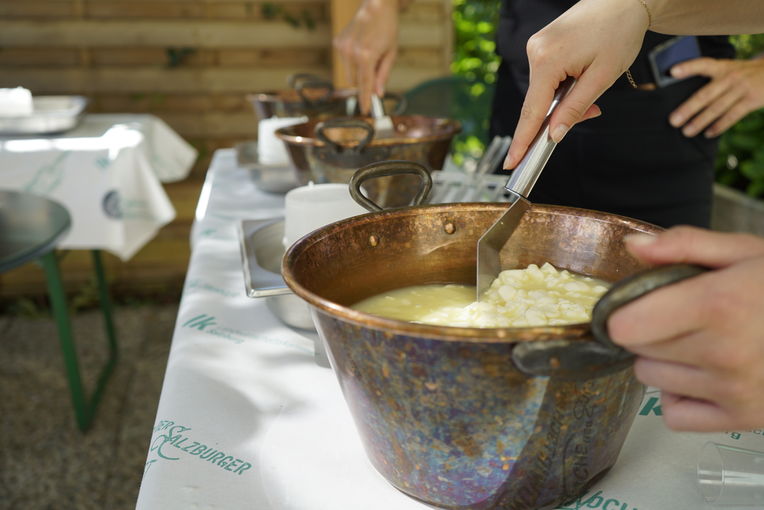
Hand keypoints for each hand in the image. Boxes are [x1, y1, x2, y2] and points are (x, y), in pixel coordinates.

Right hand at [333, 0, 399, 113]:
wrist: (376, 5)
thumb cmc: (387, 28)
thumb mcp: (391, 53)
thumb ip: (383, 75)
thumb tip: (378, 93)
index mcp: (366, 57)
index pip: (365, 85)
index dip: (366, 99)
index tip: (366, 111)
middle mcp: (351, 53)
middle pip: (355, 81)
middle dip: (364, 81)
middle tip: (375, 68)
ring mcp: (342, 47)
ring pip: (348, 73)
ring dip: (358, 71)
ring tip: (369, 53)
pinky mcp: (338, 42)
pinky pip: (344, 62)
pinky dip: (352, 60)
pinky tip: (361, 46)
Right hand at [503, 0, 647, 168]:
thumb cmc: (619, 32)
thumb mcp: (602, 77)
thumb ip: (575, 108)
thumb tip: (554, 135)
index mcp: (547, 61)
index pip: (531, 111)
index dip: (522, 141)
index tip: (511, 164)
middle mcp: (535, 52)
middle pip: (538, 101)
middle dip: (559, 115)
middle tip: (593, 111)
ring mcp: (537, 47)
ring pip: (544, 90)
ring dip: (565, 99)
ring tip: (594, 88)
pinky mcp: (543, 44)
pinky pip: (548, 76)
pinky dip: (563, 85)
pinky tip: (584, 78)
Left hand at [608, 226, 763, 430]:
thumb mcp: (745, 251)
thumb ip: (684, 245)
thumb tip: (633, 247)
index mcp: (719, 304)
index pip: (626, 326)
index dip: (624, 311)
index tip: (638, 302)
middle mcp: (725, 353)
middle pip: (638, 349)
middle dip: (650, 331)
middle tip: (684, 318)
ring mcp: (735, 391)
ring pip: (651, 380)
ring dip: (664, 363)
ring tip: (700, 343)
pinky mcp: (744, 419)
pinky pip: (676, 416)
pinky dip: (681, 398)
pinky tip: (705, 375)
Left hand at [669, 57, 763, 137]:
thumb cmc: (748, 74)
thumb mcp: (732, 69)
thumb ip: (714, 77)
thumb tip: (690, 99)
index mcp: (723, 67)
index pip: (703, 64)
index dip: (688, 67)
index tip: (672, 72)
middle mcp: (731, 76)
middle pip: (705, 94)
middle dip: (688, 108)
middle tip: (673, 121)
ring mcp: (742, 88)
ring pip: (717, 107)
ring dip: (700, 121)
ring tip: (687, 131)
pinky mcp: (753, 99)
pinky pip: (733, 115)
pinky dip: (719, 125)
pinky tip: (708, 133)